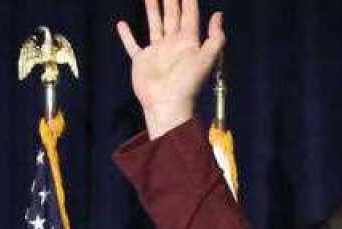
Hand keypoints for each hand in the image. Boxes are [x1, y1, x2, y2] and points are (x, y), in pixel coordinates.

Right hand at [117, 0, 225, 137]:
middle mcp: (173, 44)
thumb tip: (219, 15)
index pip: (189, 15)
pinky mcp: (142, 60)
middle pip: (172, 15)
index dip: (188, 0)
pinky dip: (127, 36)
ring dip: (152, 10)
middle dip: (170, 0)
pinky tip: (122, 24)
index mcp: (189, 42)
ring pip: (155, 24)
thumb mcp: (205, 60)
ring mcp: (157, 51)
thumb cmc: (187, 85)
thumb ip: (215, 38)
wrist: (167, 105)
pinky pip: (133, 45)